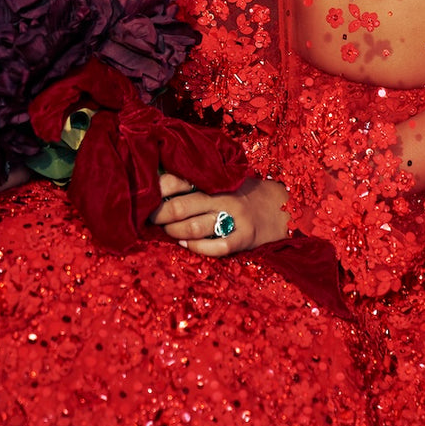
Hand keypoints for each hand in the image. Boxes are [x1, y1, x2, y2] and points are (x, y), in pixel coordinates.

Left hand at [149, 172, 288, 255]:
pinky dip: (196, 247)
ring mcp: (234, 218)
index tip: (145, 196)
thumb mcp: (222, 178)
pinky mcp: (243, 238)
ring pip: (193, 228)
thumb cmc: (240, 192)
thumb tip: (157, 180)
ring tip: (168, 231)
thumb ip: (196, 179)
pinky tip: (187, 244)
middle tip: (151, 219)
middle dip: (159, 216)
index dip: (158, 190)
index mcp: (215, 179)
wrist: (279, 207)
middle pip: (180, 207)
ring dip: (174, 233)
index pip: (179, 180)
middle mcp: (223, 196)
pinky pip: (214, 247)